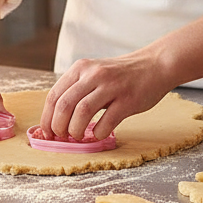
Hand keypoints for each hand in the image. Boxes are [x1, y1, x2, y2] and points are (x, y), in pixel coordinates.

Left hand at [38, 52, 174, 140]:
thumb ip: (78, 90)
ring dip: (75, 130)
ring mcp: (111, 86)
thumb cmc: (122, 75)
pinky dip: (99, 132)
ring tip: (78, 136)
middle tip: (62, 137)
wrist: (155, 65)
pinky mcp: (127, 100)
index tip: (47, 133)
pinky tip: (99, 133)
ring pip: (82, 112)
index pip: (54, 96)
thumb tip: (58, 119)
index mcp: (81, 68)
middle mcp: (94, 75)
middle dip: (58, 127)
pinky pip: (106, 121)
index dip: (47, 118)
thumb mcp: (95, 73)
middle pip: (64, 105)